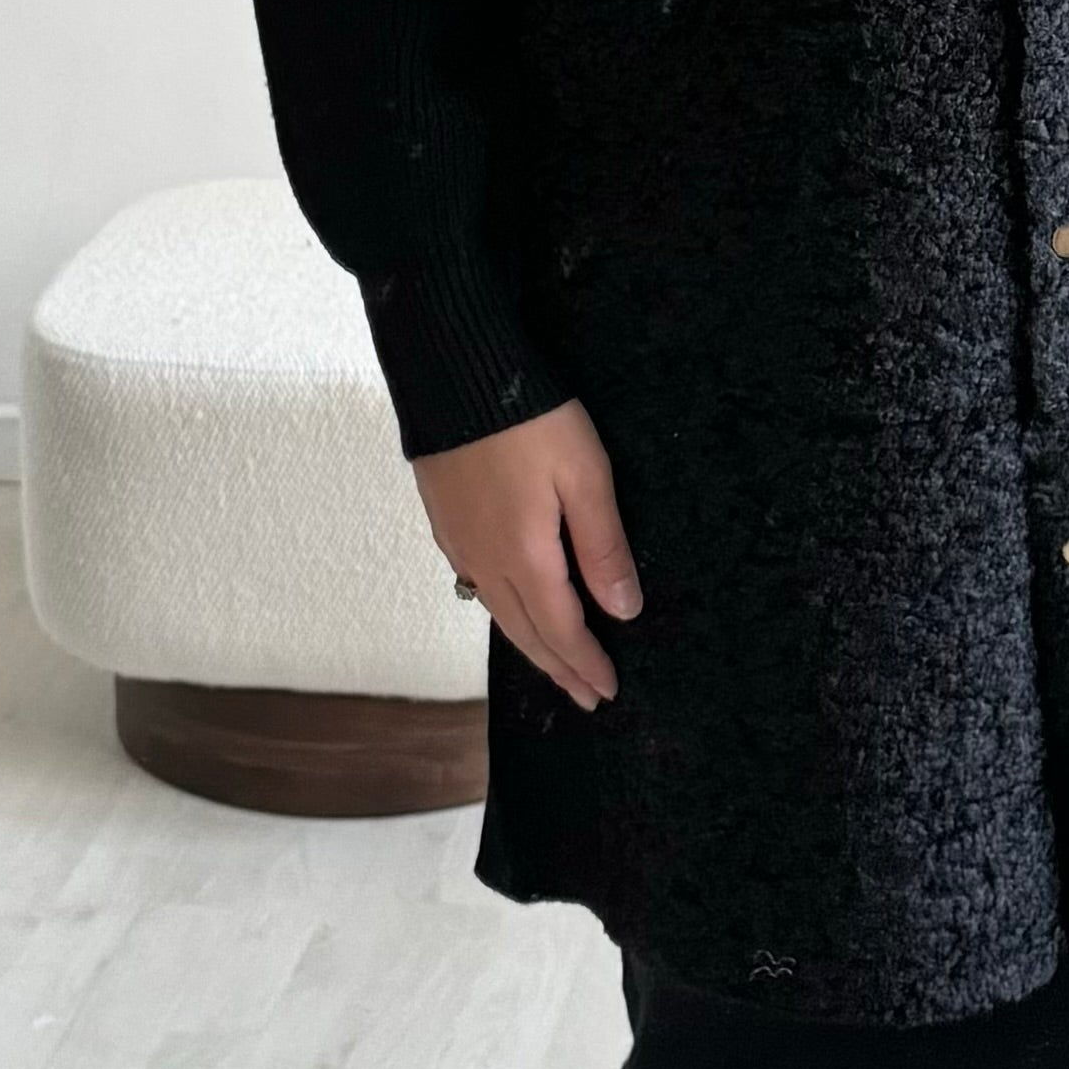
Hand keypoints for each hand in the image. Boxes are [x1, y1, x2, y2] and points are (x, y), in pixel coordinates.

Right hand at [412, 400, 640, 712]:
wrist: (454, 371)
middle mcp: (484, 560)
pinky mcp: (445, 522)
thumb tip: (623, 610)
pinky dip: (504, 612)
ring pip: (498, 612)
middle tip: (585, 698)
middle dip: (560, 668)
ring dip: (530, 645)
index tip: (607, 691)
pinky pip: (477, 585)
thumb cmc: (528, 417)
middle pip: (527, 632)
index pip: (562, 629)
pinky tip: (511, 610)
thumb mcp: (585, 475)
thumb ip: (603, 546)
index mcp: (524, 556)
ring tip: (554, 667)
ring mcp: (459, 543)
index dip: (586, 662)